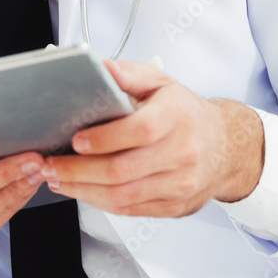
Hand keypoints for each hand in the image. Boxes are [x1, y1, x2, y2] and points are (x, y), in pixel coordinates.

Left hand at [41, 61, 264, 217]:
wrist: (227, 147)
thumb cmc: (184, 113)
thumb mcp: (161, 83)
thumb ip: (128, 74)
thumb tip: (99, 67)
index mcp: (177, 117)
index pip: (140, 131)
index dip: (104, 139)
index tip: (75, 141)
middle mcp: (182, 153)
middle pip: (122, 171)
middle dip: (78, 171)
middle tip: (49, 165)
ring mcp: (180, 184)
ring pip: (123, 196)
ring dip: (82, 190)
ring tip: (56, 179)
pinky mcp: (175, 206)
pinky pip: (130, 209)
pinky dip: (99, 202)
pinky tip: (80, 190)